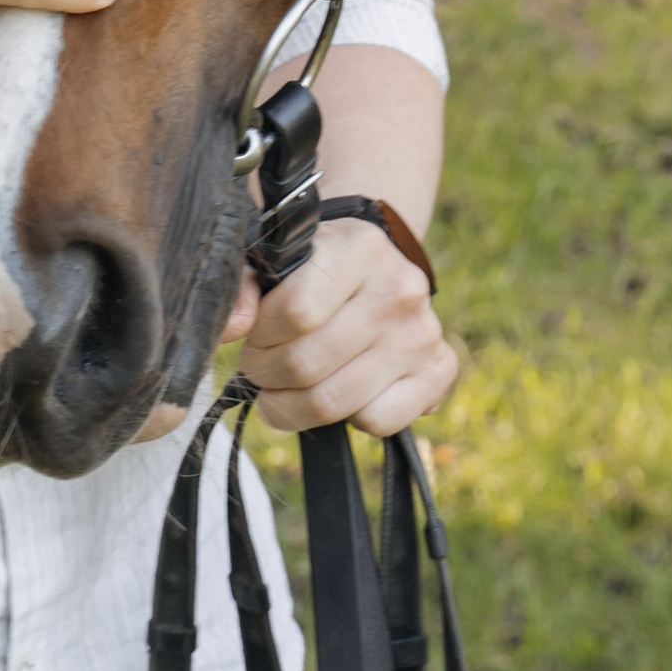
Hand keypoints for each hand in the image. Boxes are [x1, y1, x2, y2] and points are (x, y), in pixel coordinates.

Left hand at [223, 216, 456, 437]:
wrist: (378, 270)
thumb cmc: (316, 268)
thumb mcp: (277, 259)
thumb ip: (242, 286)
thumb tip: (231, 328)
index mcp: (359, 248)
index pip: (295, 313)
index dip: (260, 337)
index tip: (253, 337)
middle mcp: (400, 289)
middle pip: (307, 365)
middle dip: (266, 376)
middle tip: (260, 368)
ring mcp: (424, 333)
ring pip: (333, 403)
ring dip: (292, 407)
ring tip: (285, 388)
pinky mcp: (439, 372)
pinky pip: (376, 422)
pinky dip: (347, 418)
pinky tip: (339, 389)